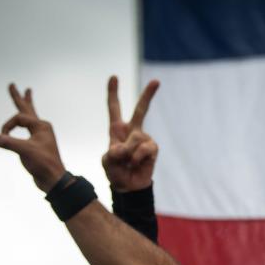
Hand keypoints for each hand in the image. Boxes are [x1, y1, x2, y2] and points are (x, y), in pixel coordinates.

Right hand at [0, 84, 66, 191]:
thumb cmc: (43, 164)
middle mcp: (42, 128)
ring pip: (29, 116)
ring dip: (25, 105)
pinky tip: (23, 121)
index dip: (7, 127)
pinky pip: (27, 127)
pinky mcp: (36, 143)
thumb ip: (8, 143)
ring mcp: (39, 135)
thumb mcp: (25, 151)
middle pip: (27, 109)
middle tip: (13, 84)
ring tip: (26, 93)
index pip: (18, 119)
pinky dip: (23, 121)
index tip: (3, 138)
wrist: (53, 179)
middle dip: (19, 97)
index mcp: (42, 126)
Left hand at [102, 77, 159, 192]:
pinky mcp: (153, 148)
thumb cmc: (116, 172)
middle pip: (141, 110)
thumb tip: (126, 148)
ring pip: (136, 138)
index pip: (114, 108)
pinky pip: (144, 149)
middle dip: (149, 95)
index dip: (113, 93)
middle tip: (157, 81)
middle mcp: (132, 131)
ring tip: (128, 162)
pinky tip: (136, 164)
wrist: (129, 187)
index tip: (113, 77)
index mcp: (117, 130)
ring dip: (129, 152)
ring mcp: (144, 139)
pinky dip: (138, 158)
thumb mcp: (107, 161)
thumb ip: (113, 153)